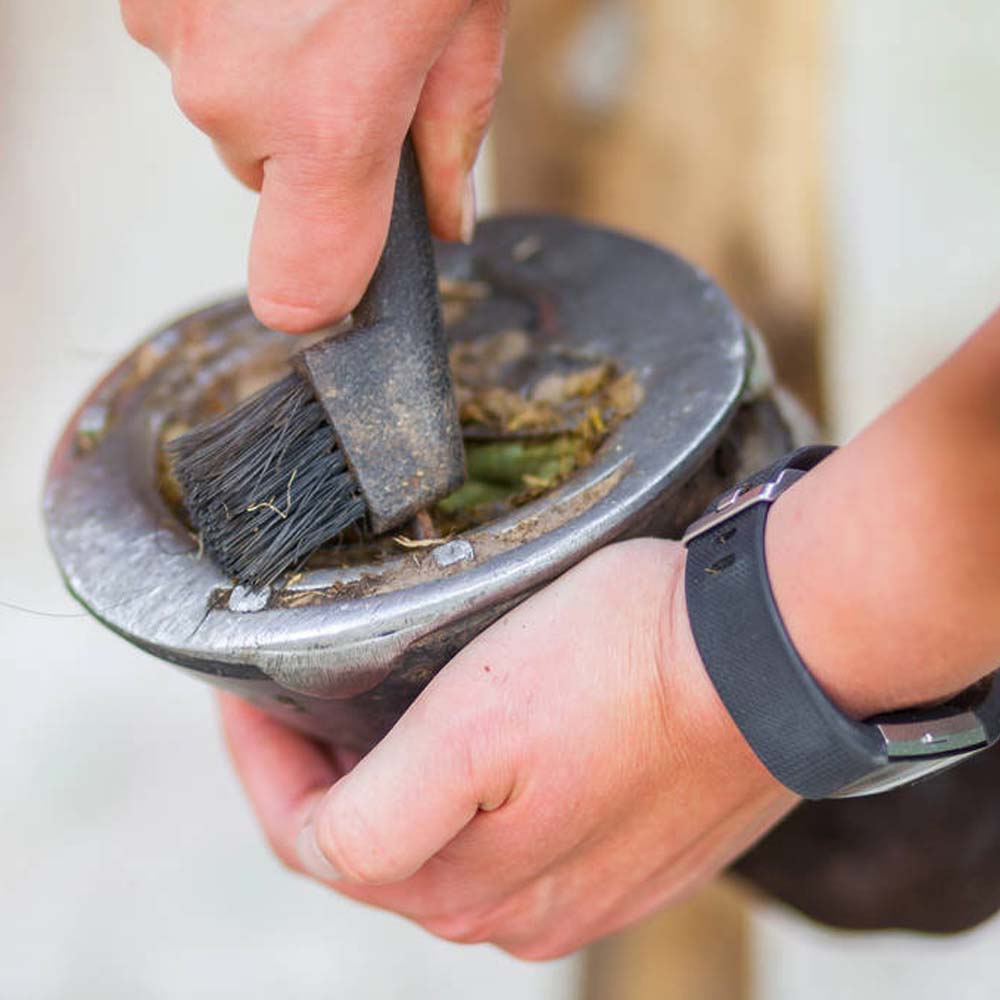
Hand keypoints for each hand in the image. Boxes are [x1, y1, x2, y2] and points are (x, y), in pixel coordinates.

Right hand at [120, 0, 507, 331]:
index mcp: (333, 119)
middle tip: (361, 59)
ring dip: (271, 74)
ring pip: (227, 107)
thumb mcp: (469, 16)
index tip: (348, 284)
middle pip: (268, 181)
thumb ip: (453, 135)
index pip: (300, 291)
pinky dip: (232, 22)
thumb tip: (444, 224)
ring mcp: (174, 33)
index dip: (327, 295)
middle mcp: (235, 92)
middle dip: (314, 141)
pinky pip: (192, 44)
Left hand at [220, 539, 794, 958]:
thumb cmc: (624, 663)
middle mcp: (517, 910)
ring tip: (372, 719)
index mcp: (468, 887)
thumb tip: (328, 847)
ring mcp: (578, 888)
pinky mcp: (625, 854)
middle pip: (376, 853)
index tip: (246, 691)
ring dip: (394, 790)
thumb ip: (381, 816)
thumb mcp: (475, 726)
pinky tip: (473, 750)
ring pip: (441, 849)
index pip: (316, 842)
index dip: (263, 764)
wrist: (770, 652)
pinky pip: (511, 839)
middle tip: (301, 700)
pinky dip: (466, 798)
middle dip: (322, 781)